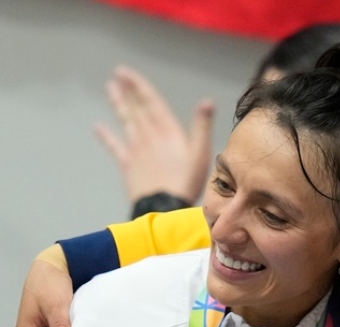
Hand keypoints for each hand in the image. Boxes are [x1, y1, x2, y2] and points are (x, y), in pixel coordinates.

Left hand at [94, 66, 213, 204]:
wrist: (164, 206)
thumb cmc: (187, 181)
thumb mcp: (201, 153)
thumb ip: (202, 127)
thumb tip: (207, 102)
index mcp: (167, 131)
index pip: (151, 103)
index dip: (139, 87)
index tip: (126, 72)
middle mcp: (148, 136)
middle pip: (137, 109)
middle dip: (128, 90)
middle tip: (117, 74)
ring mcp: (135, 150)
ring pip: (125, 121)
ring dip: (118, 104)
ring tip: (110, 89)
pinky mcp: (127, 164)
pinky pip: (115, 147)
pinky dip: (106, 136)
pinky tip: (98, 127)